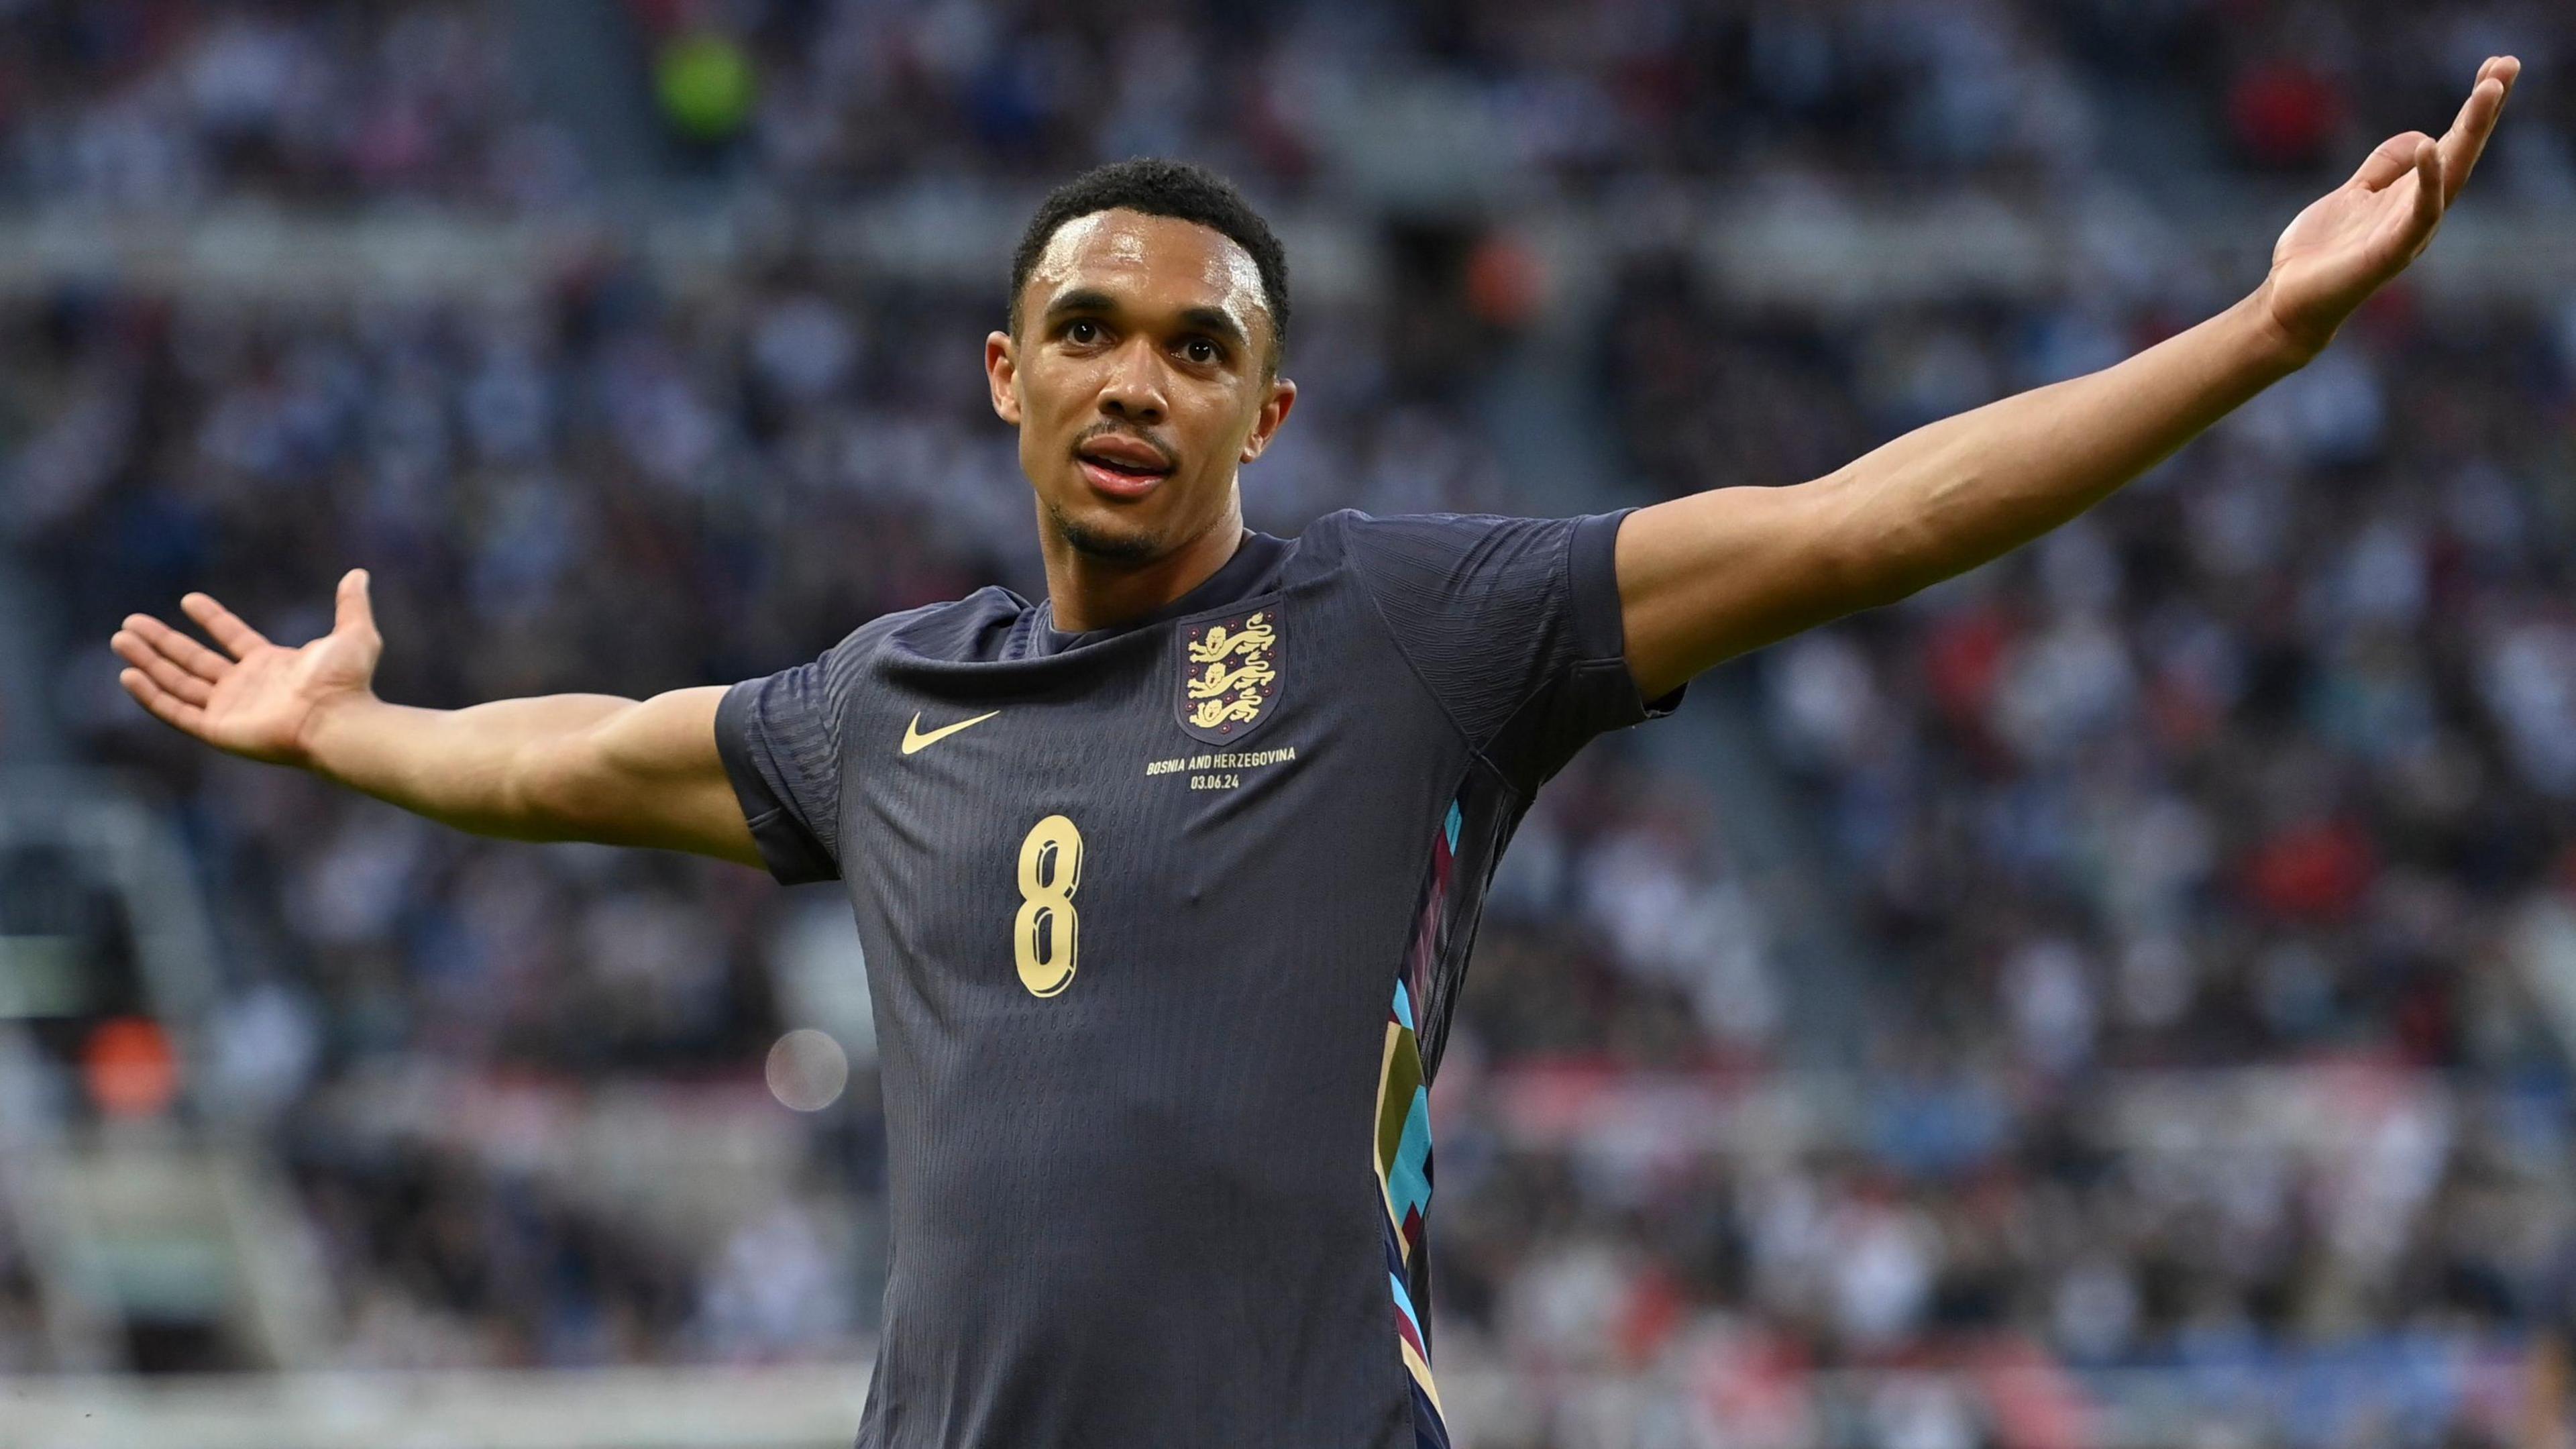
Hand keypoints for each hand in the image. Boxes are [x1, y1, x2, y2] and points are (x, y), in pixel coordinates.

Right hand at [112, 569, 383, 766]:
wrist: (339, 721)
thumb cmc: (348, 684)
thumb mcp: (355, 635)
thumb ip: (351, 606)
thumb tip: (358, 574)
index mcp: (272, 665)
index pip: (232, 638)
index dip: (212, 618)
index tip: (189, 599)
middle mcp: (246, 687)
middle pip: (194, 661)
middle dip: (161, 642)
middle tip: (130, 622)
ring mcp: (230, 709)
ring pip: (177, 682)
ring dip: (148, 662)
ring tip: (121, 639)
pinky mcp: (218, 730)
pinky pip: (176, 711)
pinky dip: (151, 695)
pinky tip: (129, 675)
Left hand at [2258, 56, 2518, 359]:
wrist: (2288, 301)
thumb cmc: (2321, 253)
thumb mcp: (2353, 194)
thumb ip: (2383, 168)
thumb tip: (2419, 138)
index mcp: (2412, 195)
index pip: (2451, 143)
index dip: (2472, 107)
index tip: (2495, 65)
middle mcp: (2420, 211)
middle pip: (2462, 152)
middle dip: (2485, 109)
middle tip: (2509, 64)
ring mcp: (2409, 232)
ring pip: (2452, 175)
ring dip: (2471, 131)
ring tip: (2488, 90)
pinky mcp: (2389, 253)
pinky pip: (2419, 214)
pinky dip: (2428, 182)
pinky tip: (2430, 149)